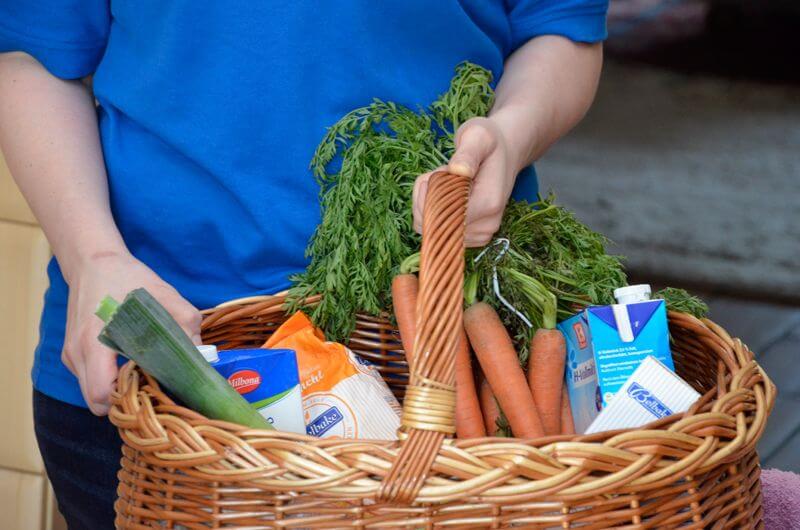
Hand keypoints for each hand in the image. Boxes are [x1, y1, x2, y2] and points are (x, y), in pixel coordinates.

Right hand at [61, 251, 200, 415]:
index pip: (101, 393)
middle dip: (123, 400)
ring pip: (91, 393)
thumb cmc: (127, 278)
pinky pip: (89, 379)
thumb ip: (185, 324)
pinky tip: (128, 362)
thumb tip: (201, 354)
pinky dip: (107, 379)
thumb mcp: (163, 295)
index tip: (152, 388)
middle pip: (96, 402)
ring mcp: (71, 355)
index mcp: (94, 341)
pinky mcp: (71, 354)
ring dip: (115, 390)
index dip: (128, 398)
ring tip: (142, 373)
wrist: (92, 263)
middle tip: (151, 386)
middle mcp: (77, 353)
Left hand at [413, 117, 517, 246]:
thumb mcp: (478, 136)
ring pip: (430, 228)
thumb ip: (467, 153)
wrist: (505, 154)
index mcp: (489, 203)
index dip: (430, 195)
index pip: (445, 215)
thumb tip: (458, 170)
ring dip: (425, 202)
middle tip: (442, 172)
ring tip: (444, 180)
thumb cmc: (488, 143)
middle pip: (435, 224)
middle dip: (426, 197)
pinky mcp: (470, 238)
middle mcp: (486, 225)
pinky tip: (441, 192)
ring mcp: (479, 235)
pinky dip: (428, 211)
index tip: (438, 172)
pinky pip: (434, 230)